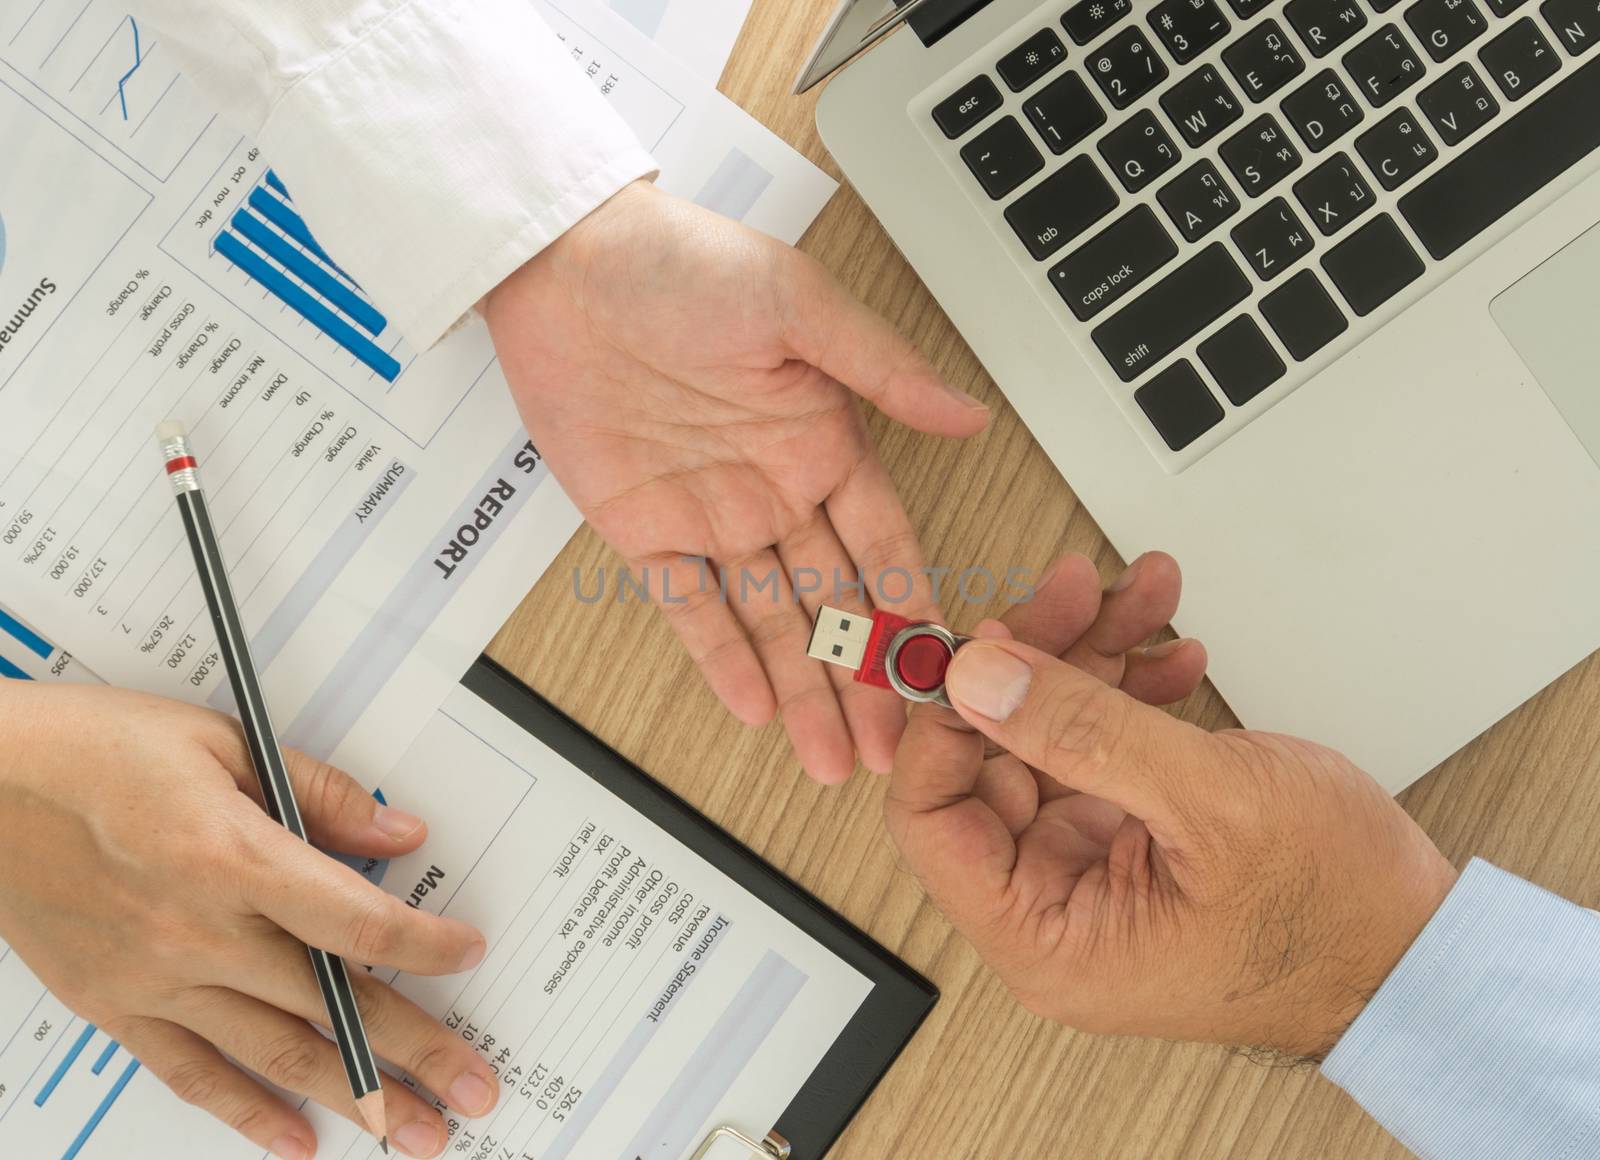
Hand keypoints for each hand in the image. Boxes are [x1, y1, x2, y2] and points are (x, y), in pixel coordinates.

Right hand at [0, 684, 499, 1159]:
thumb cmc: (93, 750)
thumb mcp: (222, 741)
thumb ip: (320, 794)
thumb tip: (398, 831)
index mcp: (232, 856)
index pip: (356, 919)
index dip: (424, 943)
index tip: (468, 953)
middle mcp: (198, 932)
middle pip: (332, 1002)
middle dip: (416, 1052)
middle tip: (474, 1088)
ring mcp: (154, 979)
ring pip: (275, 1053)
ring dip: (354, 1098)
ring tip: (415, 1132)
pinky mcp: (114, 1006)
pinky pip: (192, 1075)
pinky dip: (248, 1113)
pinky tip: (297, 1140)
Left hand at [484, 181, 988, 783]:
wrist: (563, 262)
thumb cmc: (683, 263)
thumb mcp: (798, 305)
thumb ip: (883, 370)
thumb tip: (971, 416)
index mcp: (824, 441)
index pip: (883, 545)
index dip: (911, 610)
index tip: (940, 671)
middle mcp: (775, 489)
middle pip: (832, 603)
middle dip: (862, 679)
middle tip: (889, 751)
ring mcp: (709, 517)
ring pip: (767, 622)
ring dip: (800, 690)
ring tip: (831, 760)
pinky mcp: (641, 530)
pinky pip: (686, 607)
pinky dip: (720, 658)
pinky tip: (756, 708)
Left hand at [885, 552, 1457, 1058]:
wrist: (1423, 948)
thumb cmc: (1336, 916)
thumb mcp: (1208, 803)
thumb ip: (1082, 731)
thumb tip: (975, 677)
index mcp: (1045, 937)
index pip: (931, 816)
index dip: (945, 719)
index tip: (980, 641)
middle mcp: (1054, 907)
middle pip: (991, 756)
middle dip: (1037, 658)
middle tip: (1076, 587)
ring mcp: (1093, 868)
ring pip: (1049, 737)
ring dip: (1092, 657)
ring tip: (1140, 594)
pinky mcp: (1133, 837)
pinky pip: (1101, 749)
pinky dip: (1130, 692)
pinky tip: (1168, 654)